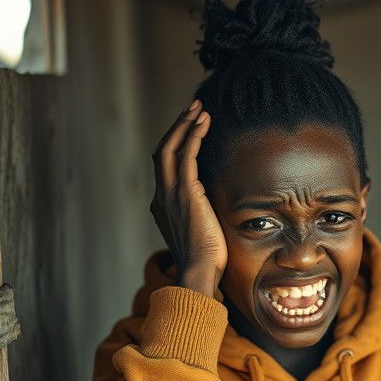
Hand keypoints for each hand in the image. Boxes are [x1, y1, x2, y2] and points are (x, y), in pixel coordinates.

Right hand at [150, 99, 225, 296]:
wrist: (200, 271)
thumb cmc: (206, 261)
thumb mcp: (203, 234)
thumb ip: (204, 218)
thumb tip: (219, 213)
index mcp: (163, 206)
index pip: (165, 168)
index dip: (175, 146)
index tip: (190, 131)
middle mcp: (161, 196)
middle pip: (162, 151)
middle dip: (176, 128)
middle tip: (192, 110)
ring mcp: (169, 193)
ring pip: (170, 147)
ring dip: (184, 125)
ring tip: (198, 108)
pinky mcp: (184, 192)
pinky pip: (185, 155)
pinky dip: (193, 135)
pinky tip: (204, 122)